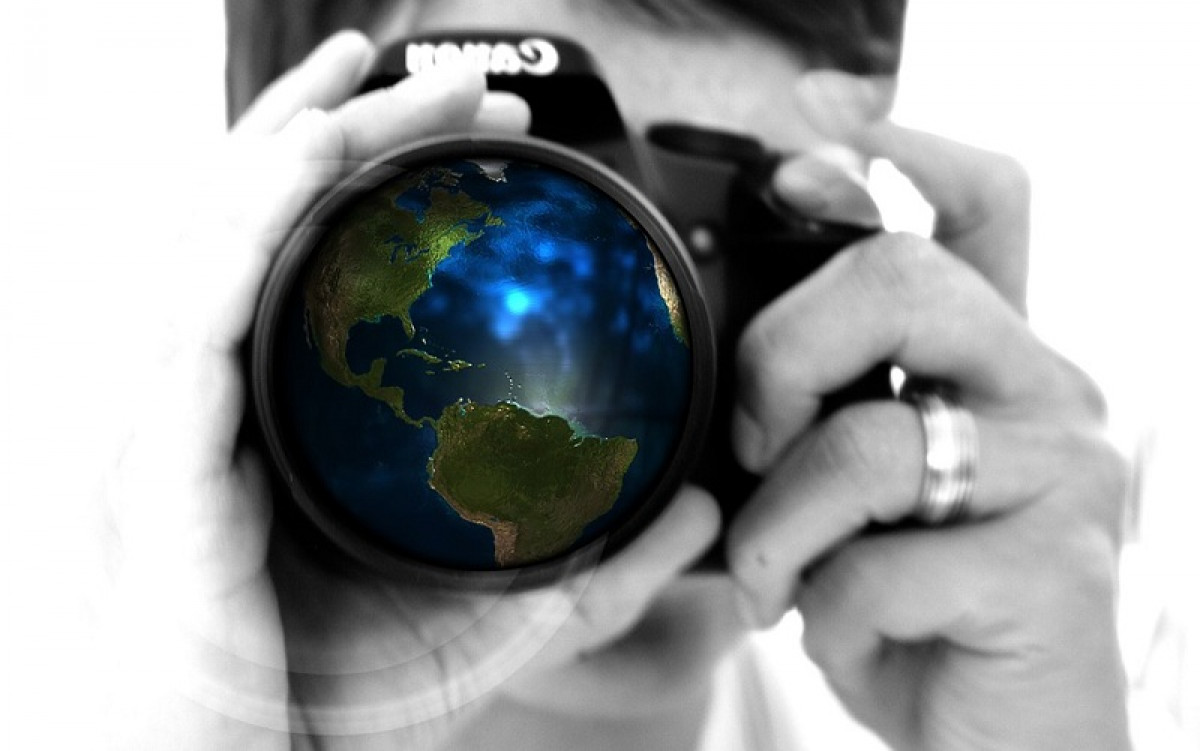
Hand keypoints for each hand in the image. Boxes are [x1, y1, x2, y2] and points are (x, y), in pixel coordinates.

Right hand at [98, 31, 719, 749]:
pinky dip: (242, 232)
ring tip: (373, 81)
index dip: (390, 178)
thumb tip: (707, 514)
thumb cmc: (345, 688)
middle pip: (272, 225)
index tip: (487, 135)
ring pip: (221, 241)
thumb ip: (605, 564)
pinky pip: (196, 321)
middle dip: (353, 132)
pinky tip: (305, 165)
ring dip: (296, 145)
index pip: (323, 257)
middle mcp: (230, 395)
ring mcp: (188, 420)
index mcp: (291, 410)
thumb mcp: (499, 613)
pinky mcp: (166, 462)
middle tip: (451, 84)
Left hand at [726, 112, 1130, 747]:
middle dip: (782, 358)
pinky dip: (824, 615)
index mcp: (990, 357)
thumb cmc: (912, 611)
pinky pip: (877, 567)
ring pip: (868, 442)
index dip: (907, 155)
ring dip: (779, 529)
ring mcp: (1062, 474)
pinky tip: (845, 635)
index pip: (981, 206)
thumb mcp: (853, 498)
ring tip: (779, 581)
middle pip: (901, 279)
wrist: (994, 739)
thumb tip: (738, 377)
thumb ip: (824, 416)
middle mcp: (1042, 390)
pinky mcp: (1055, 569)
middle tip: (755, 444)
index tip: (812, 143)